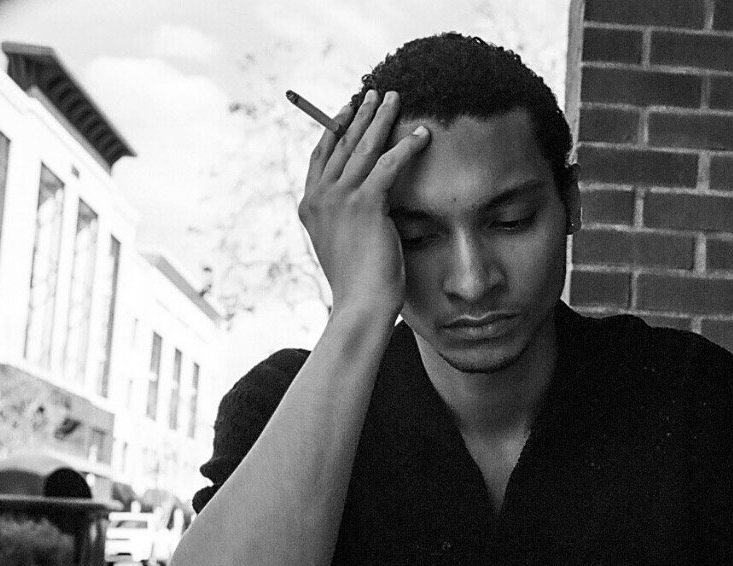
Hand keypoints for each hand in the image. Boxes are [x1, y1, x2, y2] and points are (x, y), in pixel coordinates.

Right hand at [297, 89, 429, 318]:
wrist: (360, 305)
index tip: (349, 110)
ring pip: (363, 147)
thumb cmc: (358, 285)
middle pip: (340, 143)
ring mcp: (339, 200)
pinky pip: (387, 165)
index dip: (336, 129)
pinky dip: (406, 147)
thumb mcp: (344, 246)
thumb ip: (346, 221)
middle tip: (375, 93)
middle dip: (360, 114)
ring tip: (396, 99)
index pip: (322, 156)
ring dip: (381, 119)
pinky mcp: (365, 205)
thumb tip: (363, 211)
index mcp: (310, 207)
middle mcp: (319, 198)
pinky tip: (422, 135)